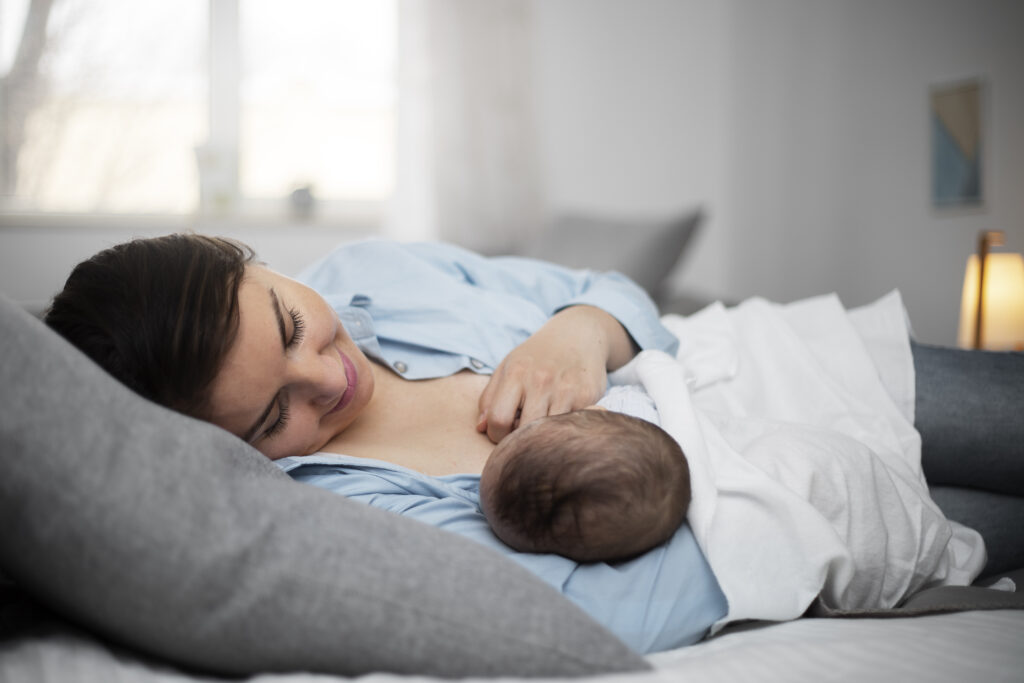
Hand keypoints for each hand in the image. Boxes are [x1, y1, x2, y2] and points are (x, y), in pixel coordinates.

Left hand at [476, 305, 635, 442]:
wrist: (578, 335)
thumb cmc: (537, 356)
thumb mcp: (507, 367)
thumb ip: (489, 398)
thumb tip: (481, 428)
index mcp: (516, 373)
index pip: (498, 419)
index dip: (497, 434)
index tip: (503, 432)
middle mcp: (541, 381)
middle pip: (524, 430)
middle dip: (520, 439)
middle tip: (524, 432)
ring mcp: (566, 390)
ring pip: (548, 432)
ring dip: (543, 436)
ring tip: (541, 425)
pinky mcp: (588, 397)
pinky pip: (569, 426)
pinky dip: (563, 428)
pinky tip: (561, 417)